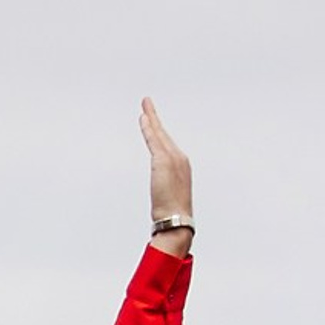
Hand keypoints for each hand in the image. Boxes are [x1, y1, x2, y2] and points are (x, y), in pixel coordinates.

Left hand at [141, 99, 192, 252]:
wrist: (177, 220)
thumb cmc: (173, 215)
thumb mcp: (168, 199)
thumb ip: (164, 192)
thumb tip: (159, 202)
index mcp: (181, 166)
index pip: (167, 144)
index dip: (159, 132)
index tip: (152, 122)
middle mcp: (179, 158)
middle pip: (163, 134)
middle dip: (154, 118)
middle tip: (146, 103)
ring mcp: (172, 158)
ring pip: (158, 134)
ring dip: (150, 118)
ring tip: (144, 105)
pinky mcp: (163, 161)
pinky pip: (153, 140)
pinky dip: (148, 128)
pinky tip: (143, 118)